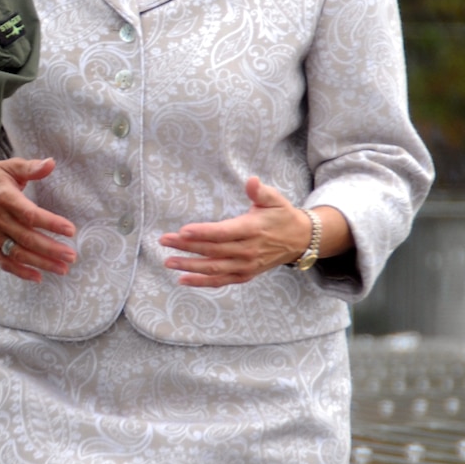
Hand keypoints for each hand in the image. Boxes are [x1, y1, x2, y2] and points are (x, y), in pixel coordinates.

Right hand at [0, 152, 75, 281]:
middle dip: (51, 249)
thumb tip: (52, 163)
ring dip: (40, 263)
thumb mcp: (9, 166)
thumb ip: (31, 167)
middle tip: (72, 256)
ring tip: (62, 268)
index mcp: (5, 197)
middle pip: (26, 238)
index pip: (30, 214)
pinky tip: (38, 277)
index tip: (70, 230)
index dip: (51, 223)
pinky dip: (19, 271)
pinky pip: (3, 261)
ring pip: (17, 253)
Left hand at [161, 175, 314, 286]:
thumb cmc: (281, 215)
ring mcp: (246, 266)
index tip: (182, 231)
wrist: (299, 240)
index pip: (223, 233)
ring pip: (214, 268)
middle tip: (165, 241)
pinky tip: (182, 279)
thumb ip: (260, 191)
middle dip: (187, 247)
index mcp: (252, 229)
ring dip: (189, 266)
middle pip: (213, 250)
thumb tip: (251, 180)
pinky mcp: (245, 275)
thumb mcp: (274, 199)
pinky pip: (221, 281)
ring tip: (168, 261)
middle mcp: (248, 251)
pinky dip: (202, 282)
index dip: (202, 233)